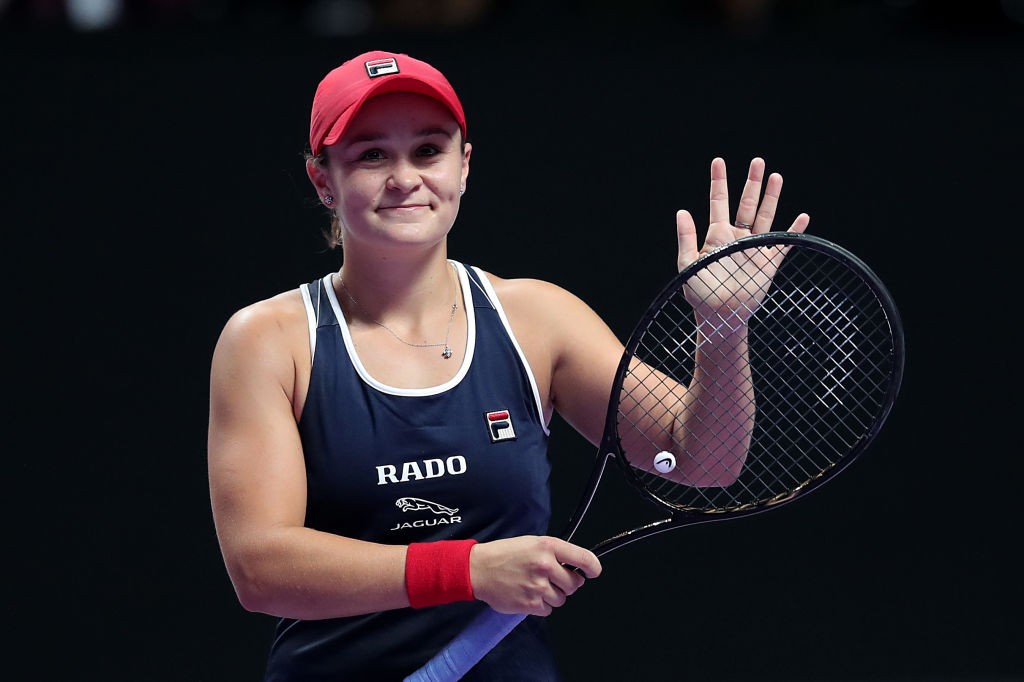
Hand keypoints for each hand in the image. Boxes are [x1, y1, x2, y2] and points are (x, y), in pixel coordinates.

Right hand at [469, 536, 601, 616]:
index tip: (593, 571)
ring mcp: (538, 586)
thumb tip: (575, 568)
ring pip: (562, 598)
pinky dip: (541, 605)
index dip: (593, 567)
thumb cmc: (505, 554)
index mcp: (547, 547)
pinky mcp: (530, 604)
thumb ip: (554, 553)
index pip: (583, 558)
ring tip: (534, 586)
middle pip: (574, 583)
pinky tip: (528, 595)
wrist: (479, 569)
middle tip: (551, 579)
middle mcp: (545, 565)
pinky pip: (548, 610)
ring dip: (552, 595)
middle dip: (567, 583)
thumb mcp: (531, 543)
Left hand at [676, 157, 809, 322]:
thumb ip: (686, 239)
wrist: (720, 316)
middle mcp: (736, 237)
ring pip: (765, 216)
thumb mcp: (687, 265)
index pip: (718, 201)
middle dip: (752, 182)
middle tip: (758, 161)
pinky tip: (803, 216)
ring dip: (771, 197)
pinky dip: (794, 230)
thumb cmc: (700, 293)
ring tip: (776, 176)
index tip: (718, 161)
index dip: (718, 181)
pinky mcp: (768, 262)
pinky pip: (784, 242)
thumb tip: (682, 211)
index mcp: (716, 235)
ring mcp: (753, 248)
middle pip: (746, 203)